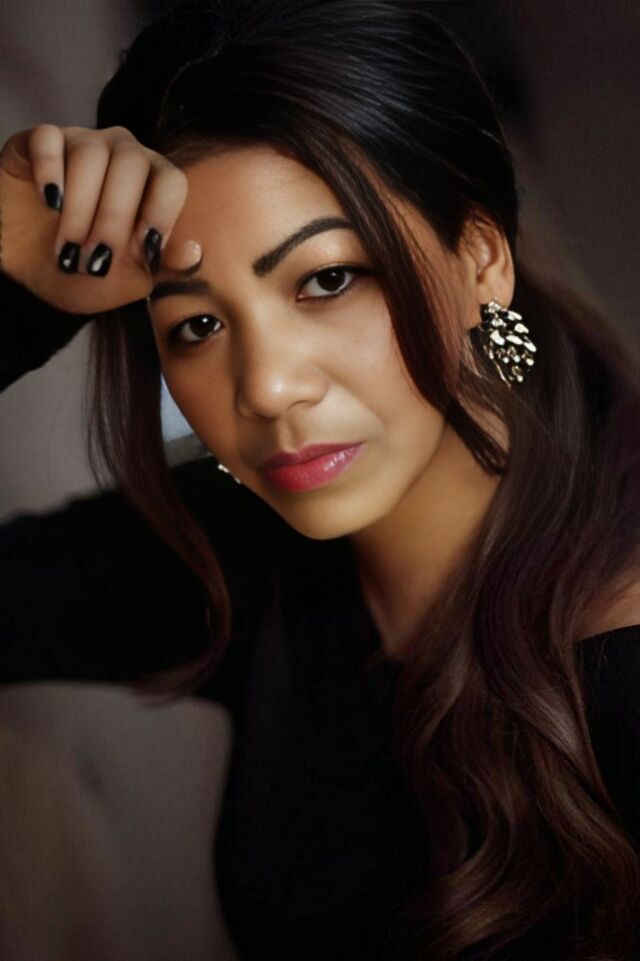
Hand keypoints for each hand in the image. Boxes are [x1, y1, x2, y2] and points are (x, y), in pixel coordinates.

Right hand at [0, 124, 199, 314]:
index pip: (171, 180)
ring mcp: (81, 142)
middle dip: (114, 219)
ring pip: (90, 154)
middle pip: (132, 164)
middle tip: (95, 261)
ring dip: (80, 209)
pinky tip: (49, 204)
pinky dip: (49, 172)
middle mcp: (122, 154)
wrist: (33, 277)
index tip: (143, 249)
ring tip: (67, 251)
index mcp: (153, 183)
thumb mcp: (129, 281)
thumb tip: (194, 252)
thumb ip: (164, 268)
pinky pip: (49, 139)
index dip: (161, 213)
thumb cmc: (88, 273)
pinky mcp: (39, 142)